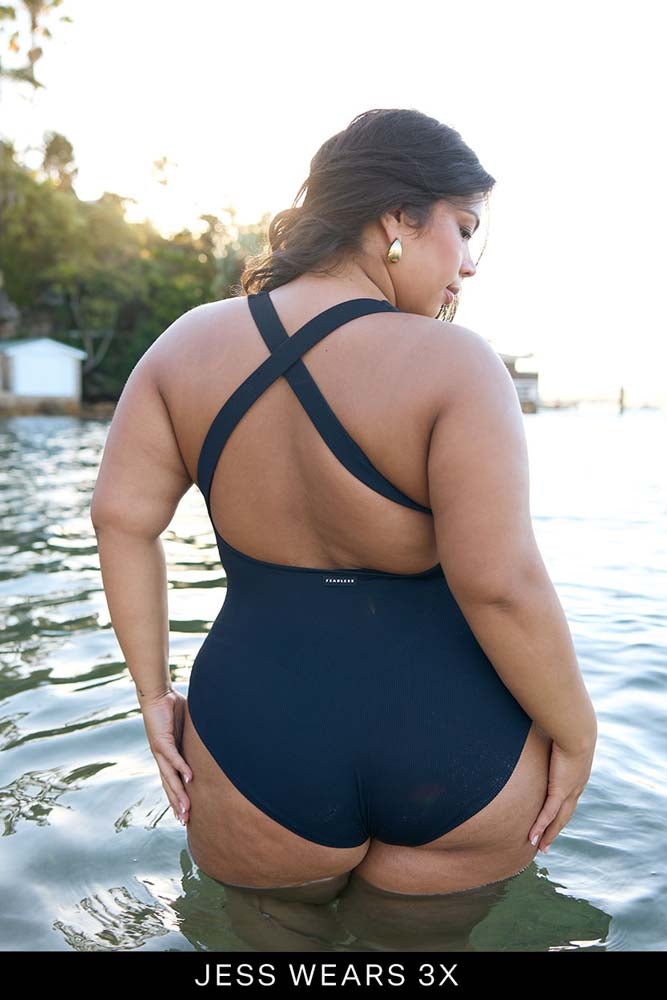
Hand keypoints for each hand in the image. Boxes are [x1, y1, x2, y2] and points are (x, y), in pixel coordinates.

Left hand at [139, 688, 192, 824]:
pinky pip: (173, 757)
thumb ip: (196, 739)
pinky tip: (189, 779)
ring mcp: (160, 751)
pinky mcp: (161, 741)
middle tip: (184, 821)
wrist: (156, 695)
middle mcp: (162, 758)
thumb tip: (212, 740)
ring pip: (170, 777)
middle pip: (170, 785)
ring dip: (178, 793)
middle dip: (177, 804)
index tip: (184, 814)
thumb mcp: (187, 729)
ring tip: (186, 808)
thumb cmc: (172, 709)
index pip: (172, 782)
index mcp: (168, 757)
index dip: (177, 798)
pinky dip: (181, 768)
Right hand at [528, 737, 595, 853]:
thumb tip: (535, 726)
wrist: (576, 728)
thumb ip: (547, 736)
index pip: (568, 797)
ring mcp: (569, 791)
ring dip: (549, 834)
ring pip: (558, 819)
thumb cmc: (566, 725)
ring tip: (540, 847)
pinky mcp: (560, 789)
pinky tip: (532, 837)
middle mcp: (576, 787)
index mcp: (577, 775)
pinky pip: (548, 813)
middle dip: (555, 829)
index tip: (553, 820)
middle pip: (565, 814)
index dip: (561, 810)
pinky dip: (540, 826)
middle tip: (546, 843)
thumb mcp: (557, 734)